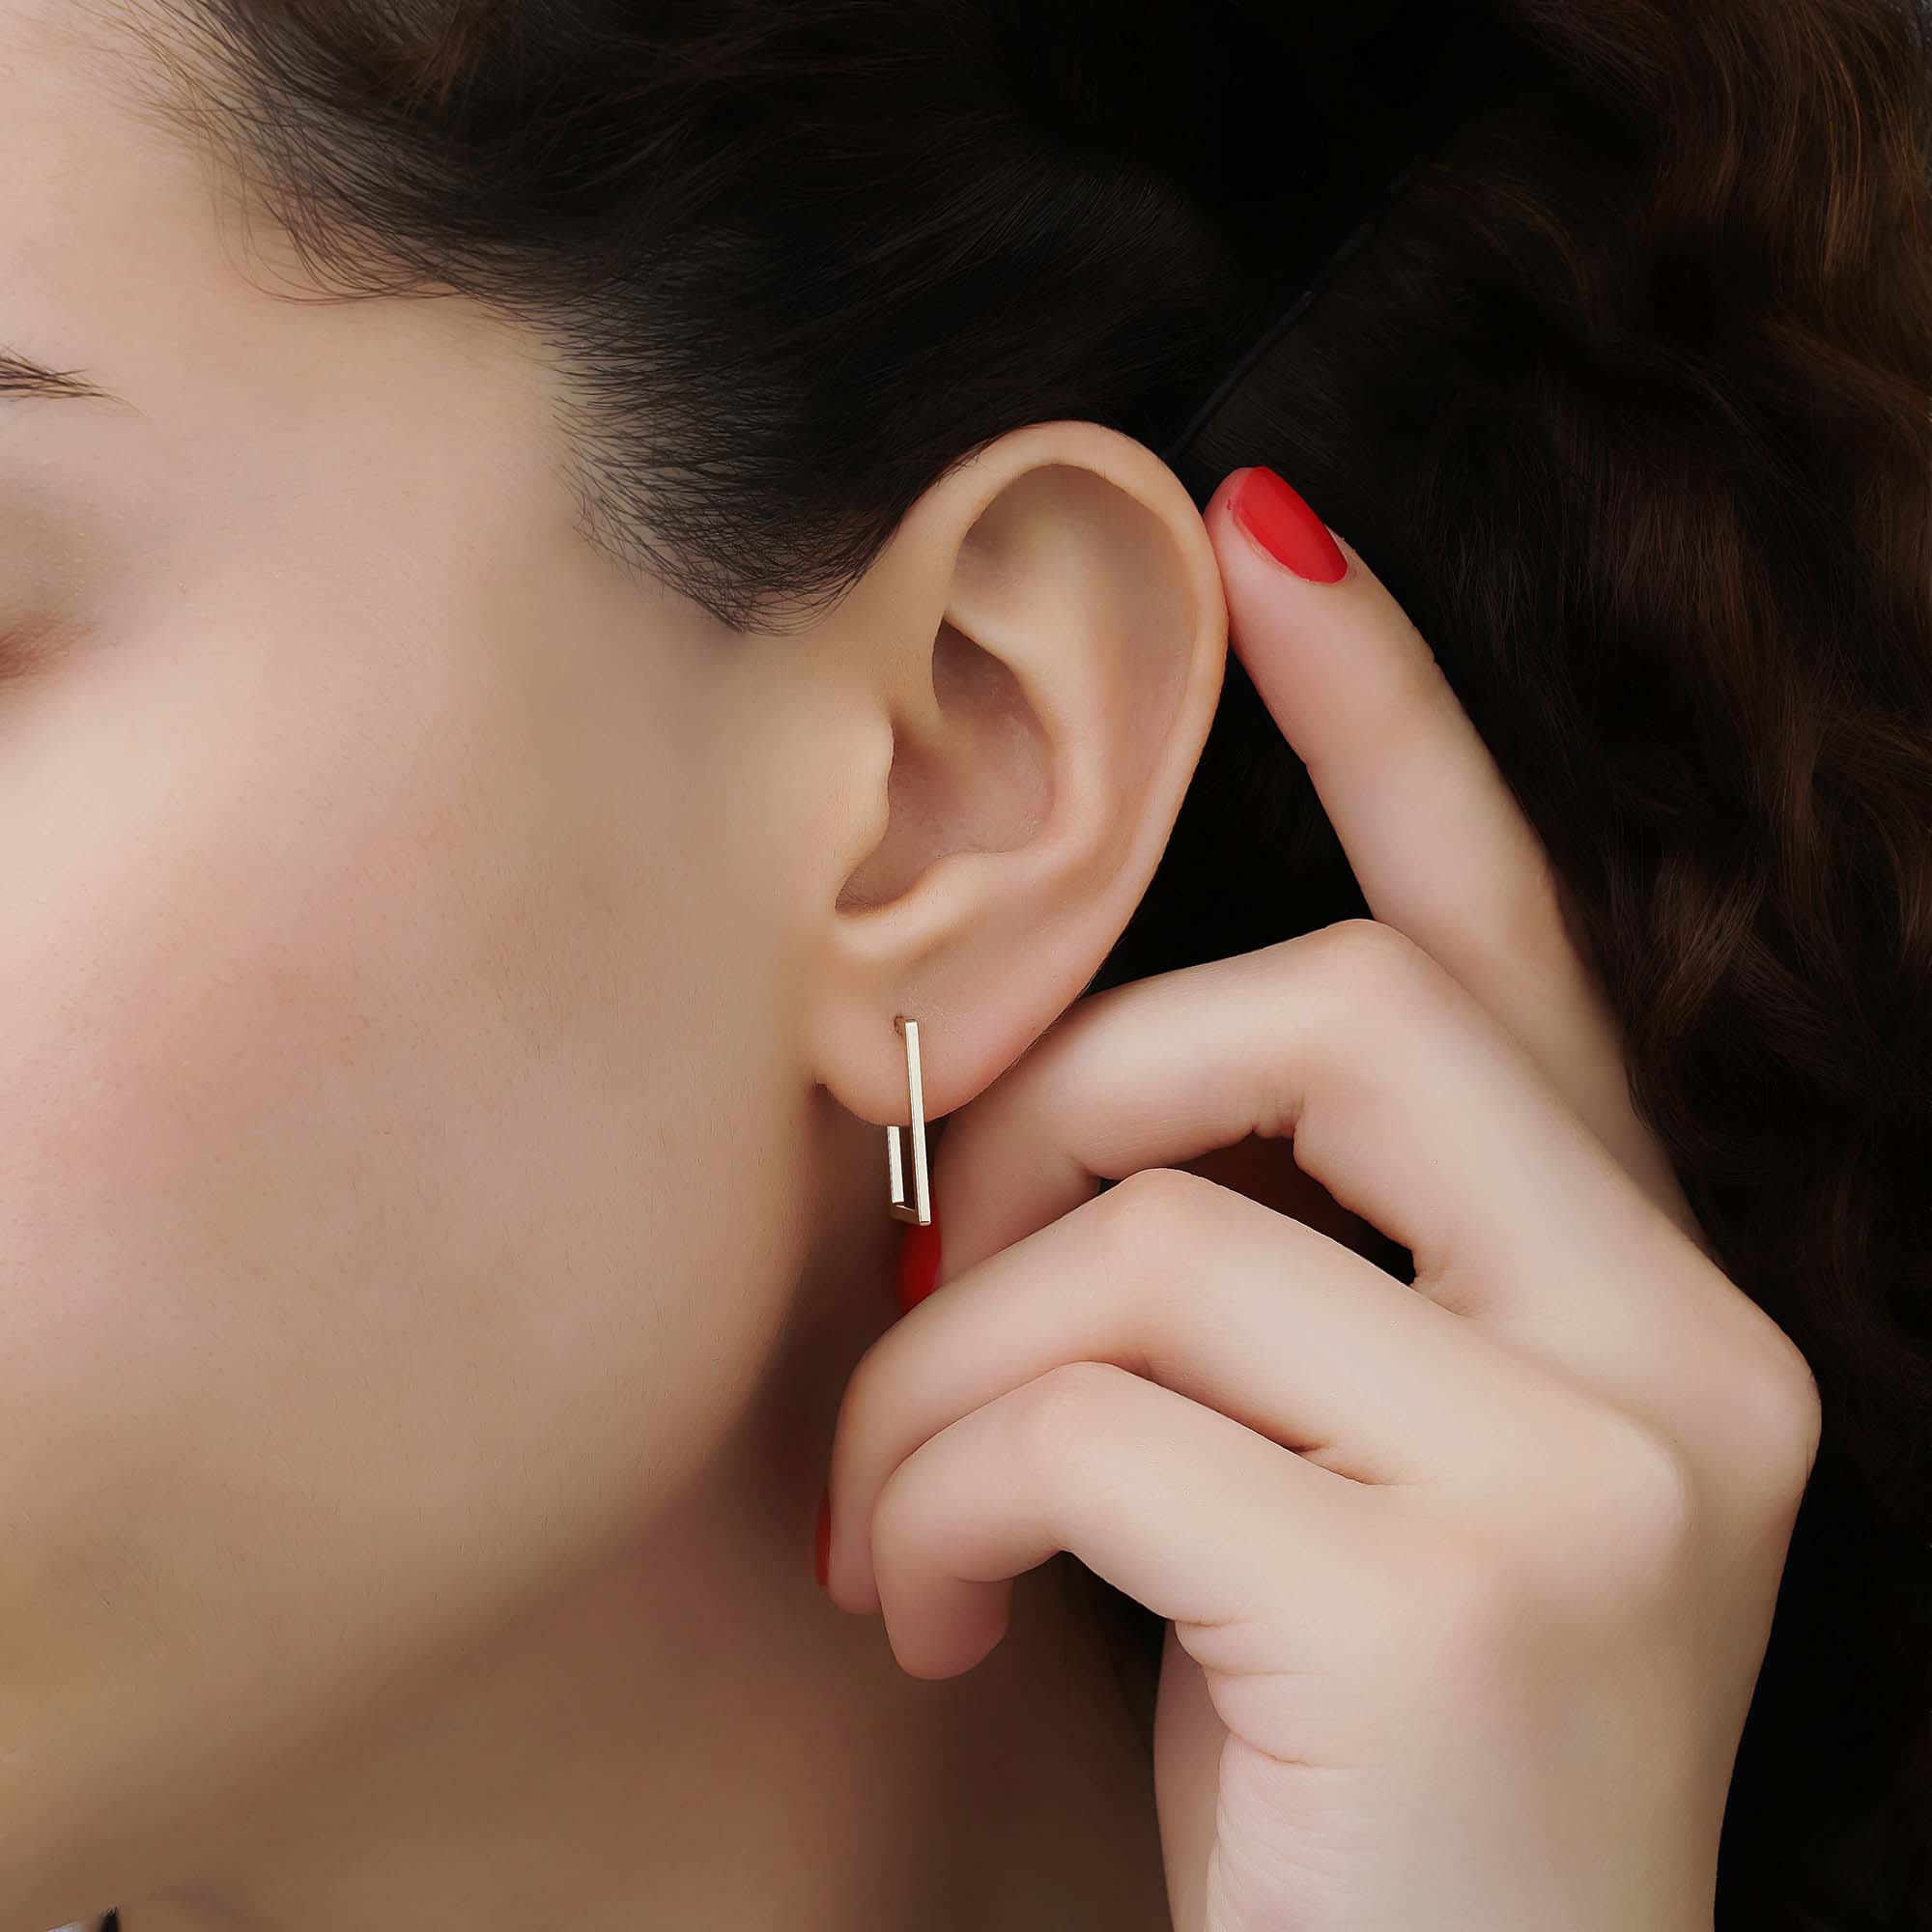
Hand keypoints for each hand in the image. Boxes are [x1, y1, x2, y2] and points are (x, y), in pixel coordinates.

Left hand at [819, 465, 1822, 1931]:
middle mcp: (1681, 1352)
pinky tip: (923, 1612)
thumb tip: (1051, 1107)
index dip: (1391, 713)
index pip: (1511, 945)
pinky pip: (1080, 1405)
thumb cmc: (1351, 1780)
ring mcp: (1594, 1471)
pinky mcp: (1450, 1599)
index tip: (1266, 536)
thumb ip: (1273, 1273)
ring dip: (950, 1359)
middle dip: (1070, 1104)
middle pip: (1330, 1008)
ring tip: (894, 1509)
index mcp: (1648, 1303)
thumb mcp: (1335, 1485)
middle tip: (942, 1268)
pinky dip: (935, 1486)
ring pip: (1156, 1225)